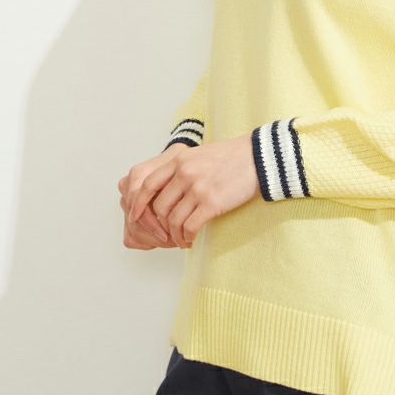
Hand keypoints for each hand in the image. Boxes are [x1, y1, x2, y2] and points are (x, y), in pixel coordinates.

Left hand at [125, 134, 259, 248]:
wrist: (258, 158)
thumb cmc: (230, 158)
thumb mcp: (198, 155)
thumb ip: (179, 169)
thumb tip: (163, 191)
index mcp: (179, 160)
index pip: (147, 184)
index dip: (138, 204)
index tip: (136, 216)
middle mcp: (184, 173)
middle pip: (159, 207)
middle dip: (159, 225)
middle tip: (165, 234)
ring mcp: (198, 188)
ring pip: (173, 220)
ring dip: (174, 235)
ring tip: (180, 240)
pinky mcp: (212, 203)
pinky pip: (190, 227)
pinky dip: (187, 237)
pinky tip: (190, 239)